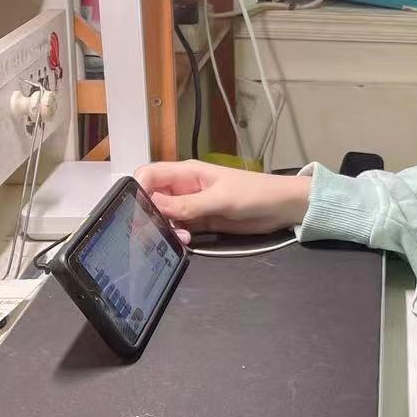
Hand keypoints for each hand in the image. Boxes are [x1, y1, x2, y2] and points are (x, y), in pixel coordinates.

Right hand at [134, 160, 312, 240]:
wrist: (282, 207)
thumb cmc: (255, 194)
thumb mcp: (221, 199)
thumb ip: (188, 204)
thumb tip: (153, 205)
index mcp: (187, 173)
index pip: (149, 175)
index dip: (137, 190)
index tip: (134, 211)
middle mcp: (184, 188)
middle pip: (153, 198)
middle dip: (148, 215)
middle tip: (151, 233)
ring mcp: (192, 205)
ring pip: (164, 216)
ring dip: (165, 228)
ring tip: (180, 239)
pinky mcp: (201, 222)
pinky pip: (180, 228)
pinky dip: (178, 236)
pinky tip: (186, 243)